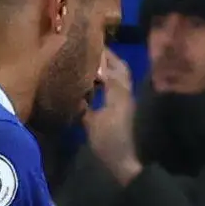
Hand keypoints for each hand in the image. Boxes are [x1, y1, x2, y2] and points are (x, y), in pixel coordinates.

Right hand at [82, 50, 141, 185]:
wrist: (125, 161)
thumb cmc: (108, 142)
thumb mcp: (91, 124)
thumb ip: (84, 106)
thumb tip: (76, 93)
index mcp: (117, 93)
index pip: (110, 67)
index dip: (101, 55)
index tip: (89, 43)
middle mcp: (125, 93)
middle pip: (121, 68)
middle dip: (109, 57)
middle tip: (93, 50)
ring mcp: (128, 100)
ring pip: (122, 77)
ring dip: (111, 68)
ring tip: (93, 63)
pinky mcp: (126, 109)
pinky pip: (120, 87)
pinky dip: (111, 80)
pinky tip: (98, 83)